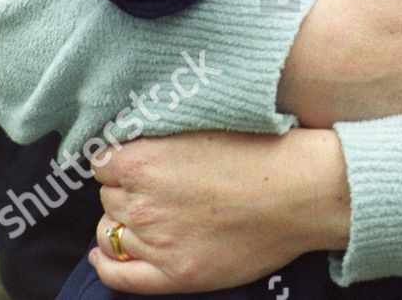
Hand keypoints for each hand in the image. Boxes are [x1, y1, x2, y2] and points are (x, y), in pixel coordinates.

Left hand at [87, 128, 347, 292]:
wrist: (298, 191)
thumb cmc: (259, 151)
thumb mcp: (200, 125)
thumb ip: (159, 137)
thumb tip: (130, 142)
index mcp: (142, 161)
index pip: (102, 163)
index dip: (118, 161)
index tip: (131, 162)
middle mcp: (141, 204)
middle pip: (107, 198)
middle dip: (122, 190)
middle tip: (150, 185)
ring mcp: (157, 243)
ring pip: (110, 233)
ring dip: (119, 223)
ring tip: (140, 216)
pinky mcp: (175, 274)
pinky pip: (120, 276)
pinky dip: (106, 264)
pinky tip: (105, 255)